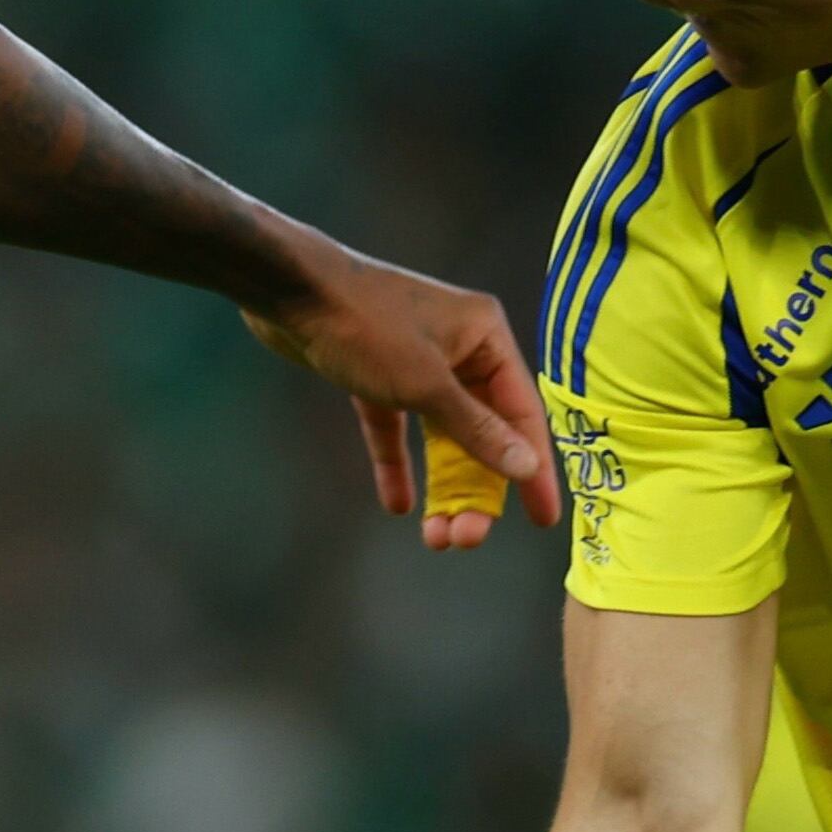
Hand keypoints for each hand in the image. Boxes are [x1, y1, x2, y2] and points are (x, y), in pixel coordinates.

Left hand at [241, 239, 561, 548]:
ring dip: (440, 486)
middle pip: (481, 431)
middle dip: (475, 490)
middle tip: (465, 540)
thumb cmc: (365, 327)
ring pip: (440, 435)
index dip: (534, 468)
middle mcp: (459, 347)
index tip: (543, 518)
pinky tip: (398, 504)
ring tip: (437, 538)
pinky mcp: (377, 374)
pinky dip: (398, 463)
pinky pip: (397, 427)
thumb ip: (476, 430)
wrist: (289, 291)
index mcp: (485, 336)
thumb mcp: (426, 385)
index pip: (521, 412)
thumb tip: (526, 466)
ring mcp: (417, 361)